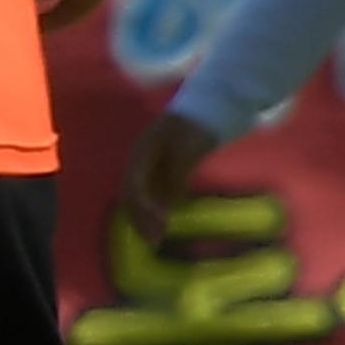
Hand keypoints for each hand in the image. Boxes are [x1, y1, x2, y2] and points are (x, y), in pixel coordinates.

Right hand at [121, 110, 220, 243]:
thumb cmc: (198, 123)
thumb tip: (169, 202)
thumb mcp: (187, 149)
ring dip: (146, 216)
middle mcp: (139, 160)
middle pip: (131, 195)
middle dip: (140, 219)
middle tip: (154, 241)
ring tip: (157, 236)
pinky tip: (166, 218)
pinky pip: (153, 191)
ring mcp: (150, 163)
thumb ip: (176, 175)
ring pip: (140, 195)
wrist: (213, 103)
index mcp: (141, 153)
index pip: (133, 189)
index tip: (159, 229)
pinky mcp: (163, 166)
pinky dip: (157, 207)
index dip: (143, 211)